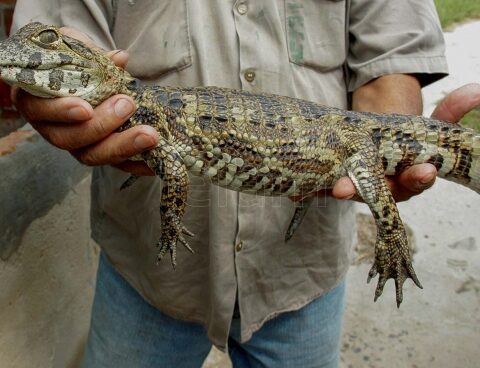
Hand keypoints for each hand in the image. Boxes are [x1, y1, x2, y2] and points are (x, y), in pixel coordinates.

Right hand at [13, 27, 157, 175]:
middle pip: (70, 140)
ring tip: (151, 135)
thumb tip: (120, 59)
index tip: (86, 108)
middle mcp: (52, 128)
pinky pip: (115, 165)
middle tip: (128, 105)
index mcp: (37, 101)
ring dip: (123, 147)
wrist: (79, 72)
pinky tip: (155, 163)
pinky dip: (136, 165)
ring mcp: (77, 144)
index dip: (62, 112)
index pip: (42, 111)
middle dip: (101, 127)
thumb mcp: (74, 48)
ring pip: (93, 155)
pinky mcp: (99, 152)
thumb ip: (91, 54)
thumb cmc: (68, 59)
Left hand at [295, 83, 479, 201]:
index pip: (416, 182)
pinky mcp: (335, 183)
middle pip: (374, 194)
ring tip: (328, 187)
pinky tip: (296, 192)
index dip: (419, 178)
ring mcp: (358, 187)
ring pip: (347, 192)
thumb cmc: (403, 138)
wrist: (374, 146)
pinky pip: (323, 189)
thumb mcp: (428, 126)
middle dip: (361, 190)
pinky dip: (311, 190)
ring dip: (335, 190)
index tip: (424, 170)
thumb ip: (451, 111)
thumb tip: (478, 89)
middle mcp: (382, 188)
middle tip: (345, 188)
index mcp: (409, 178)